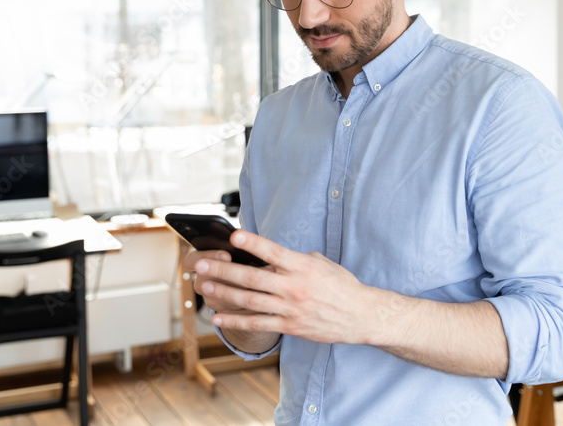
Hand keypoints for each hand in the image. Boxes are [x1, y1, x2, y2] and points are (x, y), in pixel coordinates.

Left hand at [194, 230, 385, 345]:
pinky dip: (236, 320)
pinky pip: (258, 324)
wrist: (360, 315)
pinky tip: (219, 317)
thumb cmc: (341, 285)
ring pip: (250, 300)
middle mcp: (294, 287)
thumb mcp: (321, 263)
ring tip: (205, 286)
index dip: (252, 243)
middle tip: (202, 264)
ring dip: (225, 293)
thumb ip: (295, 259)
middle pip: (252, 277)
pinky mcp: (290, 326)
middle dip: (224, 270)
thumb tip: (271, 257)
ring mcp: (290, 308)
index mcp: (302, 266)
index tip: (233, 236)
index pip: (273, 252)